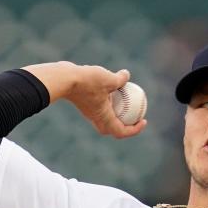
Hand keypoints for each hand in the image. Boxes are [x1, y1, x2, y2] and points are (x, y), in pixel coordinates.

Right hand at [22, 62, 146, 138]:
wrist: (63, 78)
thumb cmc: (86, 81)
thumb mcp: (108, 78)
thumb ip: (120, 79)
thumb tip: (127, 75)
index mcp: (104, 117)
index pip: (121, 132)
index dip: (134, 130)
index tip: (143, 121)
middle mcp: (96, 117)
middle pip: (111, 129)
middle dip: (124, 126)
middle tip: (134, 116)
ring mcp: (89, 110)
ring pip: (104, 118)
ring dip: (116, 113)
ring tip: (125, 100)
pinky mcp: (85, 102)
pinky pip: (99, 106)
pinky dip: (108, 101)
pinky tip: (112, 87)